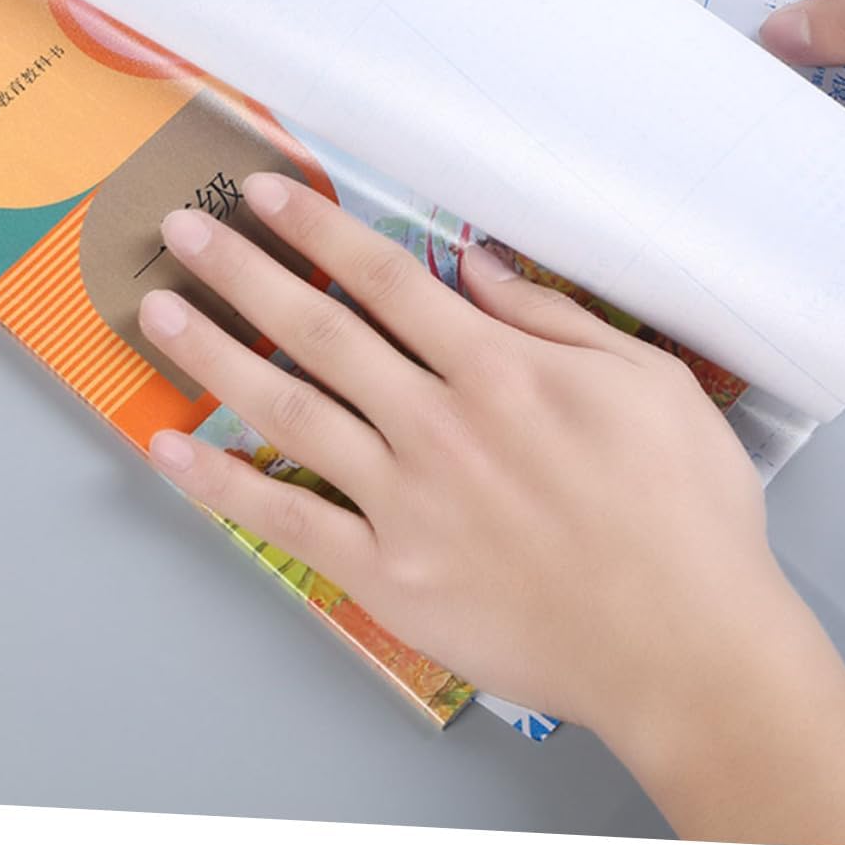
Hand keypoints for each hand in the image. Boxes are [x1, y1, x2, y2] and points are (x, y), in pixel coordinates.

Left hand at [137, 173, 844, 844]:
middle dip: (244, 272)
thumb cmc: (681, 512)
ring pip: (289, 410)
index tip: (265, 195)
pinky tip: (172, 450)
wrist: (686, 649)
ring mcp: (404, 501)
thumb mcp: (648, 383)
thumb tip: (477, 263)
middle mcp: (437, 424)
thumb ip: (552, 317)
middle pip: (320, 329)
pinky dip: (224, 485)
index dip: (318, 229)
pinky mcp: (389, 572)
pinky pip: (290, 518)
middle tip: (183, 233)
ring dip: (216, 356)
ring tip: (159, 313)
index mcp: (499, 371)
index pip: (387, 278)